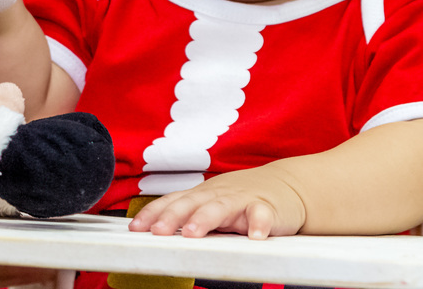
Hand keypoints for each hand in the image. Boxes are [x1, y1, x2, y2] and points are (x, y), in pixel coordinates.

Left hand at [127, 167, 306, 239]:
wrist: (287, 185)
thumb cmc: (242, 198)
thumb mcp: (212, 204)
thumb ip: (189, 215)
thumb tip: (154, 232)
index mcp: (202, 194)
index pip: (173, 201)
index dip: (153, 213)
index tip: (135, 228)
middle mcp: (218, 194)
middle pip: (192, 203)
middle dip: (172, 216)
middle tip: (157, 231)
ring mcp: (242, 199)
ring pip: (221, 207)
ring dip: (205, 219)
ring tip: (192, 233)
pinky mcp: (268, 207)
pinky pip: (262, 215)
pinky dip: (258, 224)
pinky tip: (254, 236)